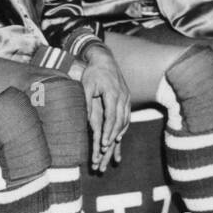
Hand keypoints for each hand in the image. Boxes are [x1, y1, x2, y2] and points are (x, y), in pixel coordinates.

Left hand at [80, 46, 129, 172]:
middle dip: (113, 138)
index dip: (107, 132)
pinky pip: (127, 116)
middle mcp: (122, 96)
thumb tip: (84, 118)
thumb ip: (86, 101)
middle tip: (106, 151)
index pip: (111, 117)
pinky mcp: (127, 98)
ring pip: (125, 120)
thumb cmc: (93, 73)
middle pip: (120, 121)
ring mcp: (127, 97)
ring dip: (119, 134)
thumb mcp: (86, 85)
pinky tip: (119, 136)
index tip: (102, 144)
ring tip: (112, 148)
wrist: (105, 60)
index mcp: (112, 93)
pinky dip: (123, 127)